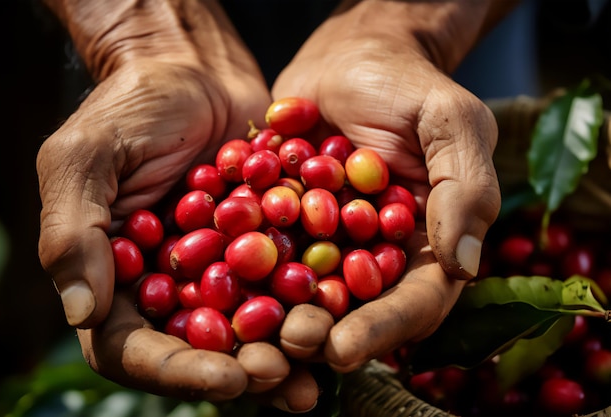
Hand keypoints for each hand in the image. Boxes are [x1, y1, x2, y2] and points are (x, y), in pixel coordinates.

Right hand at [37, 58, 322, 407]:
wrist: (195, 69)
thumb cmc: (131, 106)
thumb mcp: (86, 157)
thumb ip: (72, 231)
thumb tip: (81, 314)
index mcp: (114, 278)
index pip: (132, 346)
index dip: (176, 370)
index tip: (226, 377)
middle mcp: (168, 285)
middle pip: (199, 348)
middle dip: (242, 368)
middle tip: (285, 376)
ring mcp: (220, 268)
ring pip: (249, 327)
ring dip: (285, 351)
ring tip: (322, 365)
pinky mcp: (263, 244)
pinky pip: (286, 282)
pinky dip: (311, 301)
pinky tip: (344, 317)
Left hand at [272, 1, 501, 371]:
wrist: (347, 56)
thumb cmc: (405, 83)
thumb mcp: (447, 121)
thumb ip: (463, 186)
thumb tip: (464, 265)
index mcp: (426, 243)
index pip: (415, 301)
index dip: (382, 329)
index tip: (344, 348)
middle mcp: (377, 254)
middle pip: (354, 311)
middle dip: (322, 334)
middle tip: (287, 344)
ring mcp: (328, 243)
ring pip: (304, 294)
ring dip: (275, 318)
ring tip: (244, 334)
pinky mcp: (285, 224)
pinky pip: (264, 254)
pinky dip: (241, 273)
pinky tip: (211, 287)